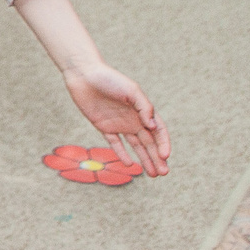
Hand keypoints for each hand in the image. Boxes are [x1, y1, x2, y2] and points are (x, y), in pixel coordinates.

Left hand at [62, 63, 169, 177]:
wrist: (84, 75)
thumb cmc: (110, 79)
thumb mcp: (131, 90)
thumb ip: (144, 107)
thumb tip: (152, 126)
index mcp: (143, 111)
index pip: (158, 131)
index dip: (163, 144)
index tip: (165, 156)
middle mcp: (133, 119)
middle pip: (149, 143)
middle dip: (157, 158)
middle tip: (163, 173)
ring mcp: (119, 124)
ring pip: (135, 146)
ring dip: (144, 159)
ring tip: (152, 174)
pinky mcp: (104, 126)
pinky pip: (115, 143)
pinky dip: (122, 154)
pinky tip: (129, 165)